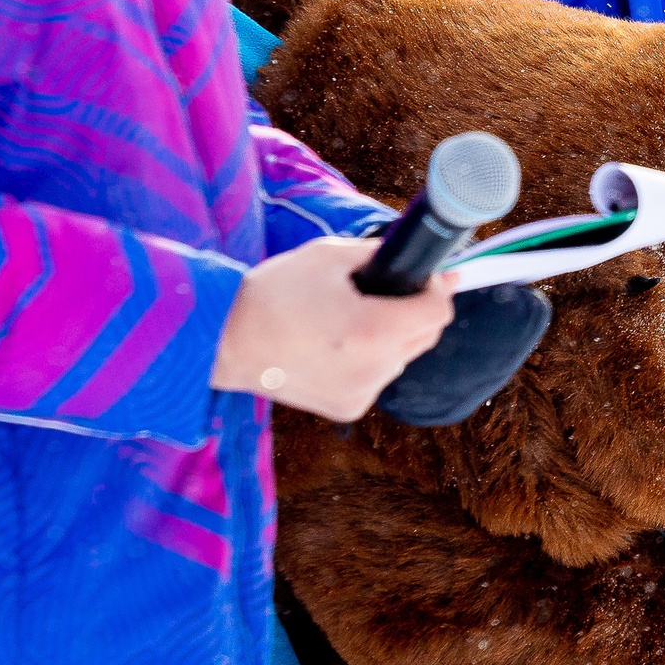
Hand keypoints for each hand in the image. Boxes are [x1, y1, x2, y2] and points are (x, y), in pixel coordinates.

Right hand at [210, 237, 455, 422]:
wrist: (227, 341)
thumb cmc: (275, 293)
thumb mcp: (329, 257)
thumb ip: (380, 256)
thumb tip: (417, 260)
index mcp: (373, 329)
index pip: (437, 312)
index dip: (438, 289)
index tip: (431, 276)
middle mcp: (374, 368)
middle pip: (425, 336)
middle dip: (417, 311)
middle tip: (389, 292)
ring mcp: (362, 393)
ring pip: (402, 358)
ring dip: (394, 337)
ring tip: (352, 319)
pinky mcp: (348, 409)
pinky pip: (378, 376)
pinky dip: (371, 360)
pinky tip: (338, 345)